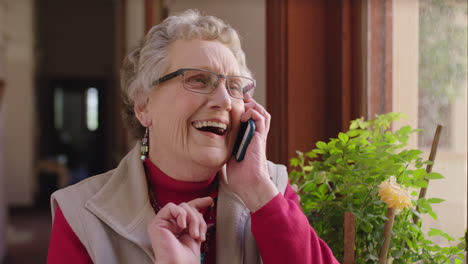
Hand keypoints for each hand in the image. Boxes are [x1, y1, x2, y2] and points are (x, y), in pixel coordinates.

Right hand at [147, 197, 212, 263]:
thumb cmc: (186, 258)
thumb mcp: (196, 235)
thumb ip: (196, 221)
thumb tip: (203, 207)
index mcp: (179, 228)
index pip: (188, 210)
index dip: (199, 203)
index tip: (209, 201)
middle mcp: (170, 224)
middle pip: (188, 208)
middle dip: (198, 219)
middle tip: (199, 235)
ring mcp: (163, 223)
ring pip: (182, 206)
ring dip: (192, 219)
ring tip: (193, 234)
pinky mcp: (156, 223)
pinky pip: (171, 207)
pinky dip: (181, 214)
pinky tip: (182, 226)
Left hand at [226, 94, 278, 211]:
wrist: (249, 184)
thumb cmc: (239, 176)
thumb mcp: (229, 159)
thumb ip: (225, 150)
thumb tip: (211, 148)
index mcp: (249, 139)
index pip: (250, 119)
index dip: (243, 109)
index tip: (233, 103)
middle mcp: (256, 135)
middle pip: (258, 112)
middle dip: (249, 103)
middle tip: (238, 98)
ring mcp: (259, 136)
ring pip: (262, 112)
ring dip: (252, 106)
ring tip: (242, 106)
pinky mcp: (260, 137)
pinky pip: (261, 118)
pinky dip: (252, 113)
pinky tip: (243, 116)